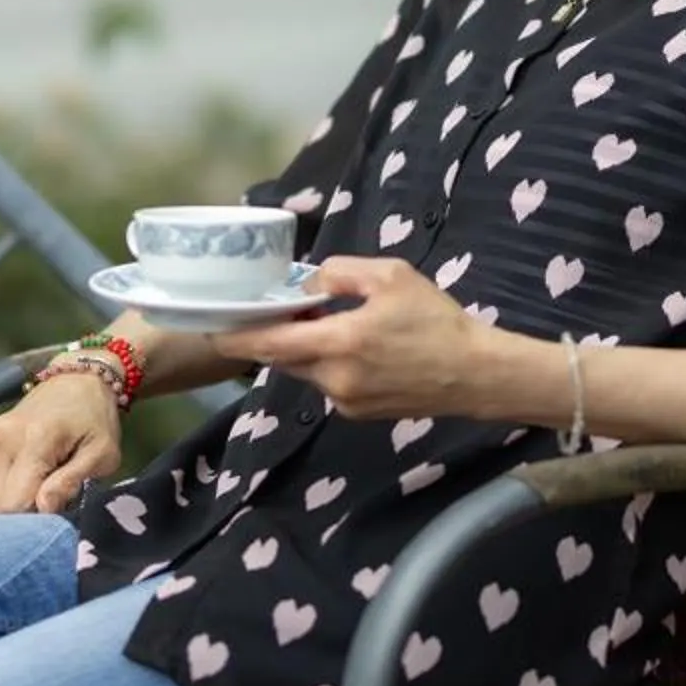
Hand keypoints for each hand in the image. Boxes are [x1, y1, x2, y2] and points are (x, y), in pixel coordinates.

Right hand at [0, 370, 124, 514]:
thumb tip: (44, 509)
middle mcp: (3, 438)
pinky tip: (30, 478)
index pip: (13, 503)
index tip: (51, 527)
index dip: (29, 525)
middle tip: (50, 513)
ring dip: (14, 505)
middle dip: (21, 520)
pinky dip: (8, 490)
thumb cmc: (96, 419)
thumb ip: (71, 481)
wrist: (77, 380)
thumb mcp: (102, 453)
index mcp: (35, 440)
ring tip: (42, 491)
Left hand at [210, 257, 495, 420]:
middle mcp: (334, 378)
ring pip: (304, 370)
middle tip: (275, 310)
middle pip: (282, 357)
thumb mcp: (390, 276)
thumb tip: (308, 282)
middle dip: (274, 335)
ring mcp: (344, 401)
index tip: (210, 326)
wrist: (474, 373)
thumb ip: (340, 272)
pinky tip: (355, 348)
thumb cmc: (436, 320)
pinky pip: (327, 383)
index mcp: (339, 343)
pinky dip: (327, 363)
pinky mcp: (357, 413)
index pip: (268, 344)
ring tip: (327, 323)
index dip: (234, 336)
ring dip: (304, 348)